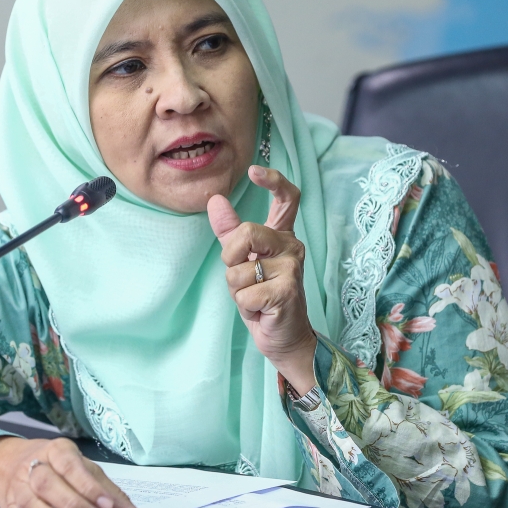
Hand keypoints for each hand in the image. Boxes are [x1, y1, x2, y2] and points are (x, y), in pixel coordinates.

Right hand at [0, 436, 149, 507]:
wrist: (9, 464)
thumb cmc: (58, 468)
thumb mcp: (87, 473)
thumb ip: (112, 495)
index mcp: (58, 450)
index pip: (72, 465)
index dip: (88, 486)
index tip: (106, 505)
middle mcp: (35, 464)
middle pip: (49, 483)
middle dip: (74, 505)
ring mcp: (19, 485)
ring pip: (32, 501)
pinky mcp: (10, 506)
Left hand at [207, 165, 317, 393]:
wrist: (282, 336)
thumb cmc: (262, 297)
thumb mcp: (241, 262)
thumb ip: (229, 232)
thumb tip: (215, 200)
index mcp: (281, 236)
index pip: (288, 198)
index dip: (273, 180)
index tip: (253, 171)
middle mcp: (292, 246)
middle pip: (247, 232)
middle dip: (230, 257)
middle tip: (241, 276)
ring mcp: (292, 268)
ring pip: (239, 269)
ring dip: (237, 289)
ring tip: (254, 297)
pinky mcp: (287, 291)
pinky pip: (245, 292)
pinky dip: (245, 305)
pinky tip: (261, 310)